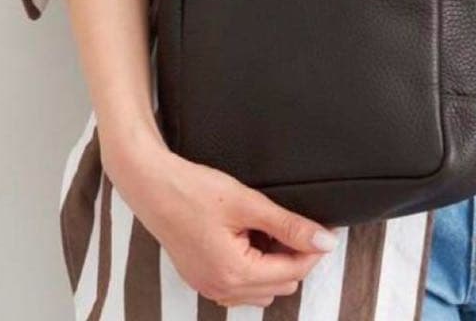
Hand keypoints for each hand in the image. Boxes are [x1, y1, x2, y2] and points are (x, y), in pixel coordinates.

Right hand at [101, 130, 337, 307]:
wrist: (152, 185)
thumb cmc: (193, 190)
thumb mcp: (247, 203)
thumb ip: (288, 225)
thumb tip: (323, 240)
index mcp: (235, 274)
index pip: (292, 272)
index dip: (311, 249)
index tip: (322, 229)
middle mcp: (221, 289)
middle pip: (280, 284)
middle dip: (292, 256)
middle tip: (291, 223)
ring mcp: (208, 287)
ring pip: (260, 290)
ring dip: (272, 264)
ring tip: (266, 230)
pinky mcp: (201, 278)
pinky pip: (239, 286)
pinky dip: (252, 268)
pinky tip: (247, 240)